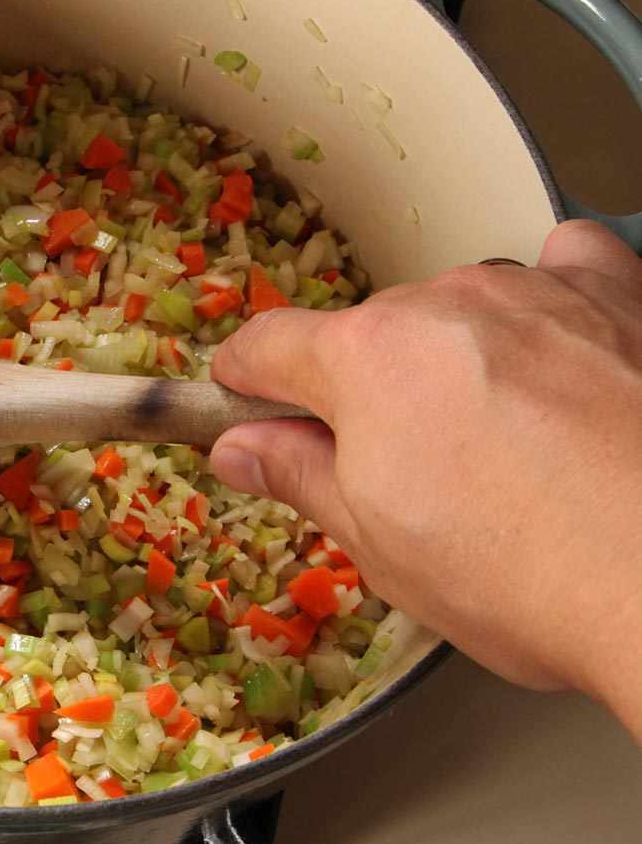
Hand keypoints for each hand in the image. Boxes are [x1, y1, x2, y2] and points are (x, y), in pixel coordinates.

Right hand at [209, 221, 641, 740]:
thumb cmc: (526, 576)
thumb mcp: (380, 547)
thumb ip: (301, 476)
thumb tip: (241, 448)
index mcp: (364, 358)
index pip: (268, 345)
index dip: (244, 380)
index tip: (245, 402)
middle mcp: (445, 303)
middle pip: (373, 333)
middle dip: (372, 389)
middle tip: (405, 470)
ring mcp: (539, 293)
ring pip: (465, 307)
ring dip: (461, 353)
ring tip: (506, 436)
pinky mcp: (623, 300)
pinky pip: (569, 267)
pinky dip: (555, 298)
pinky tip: (566, 350)